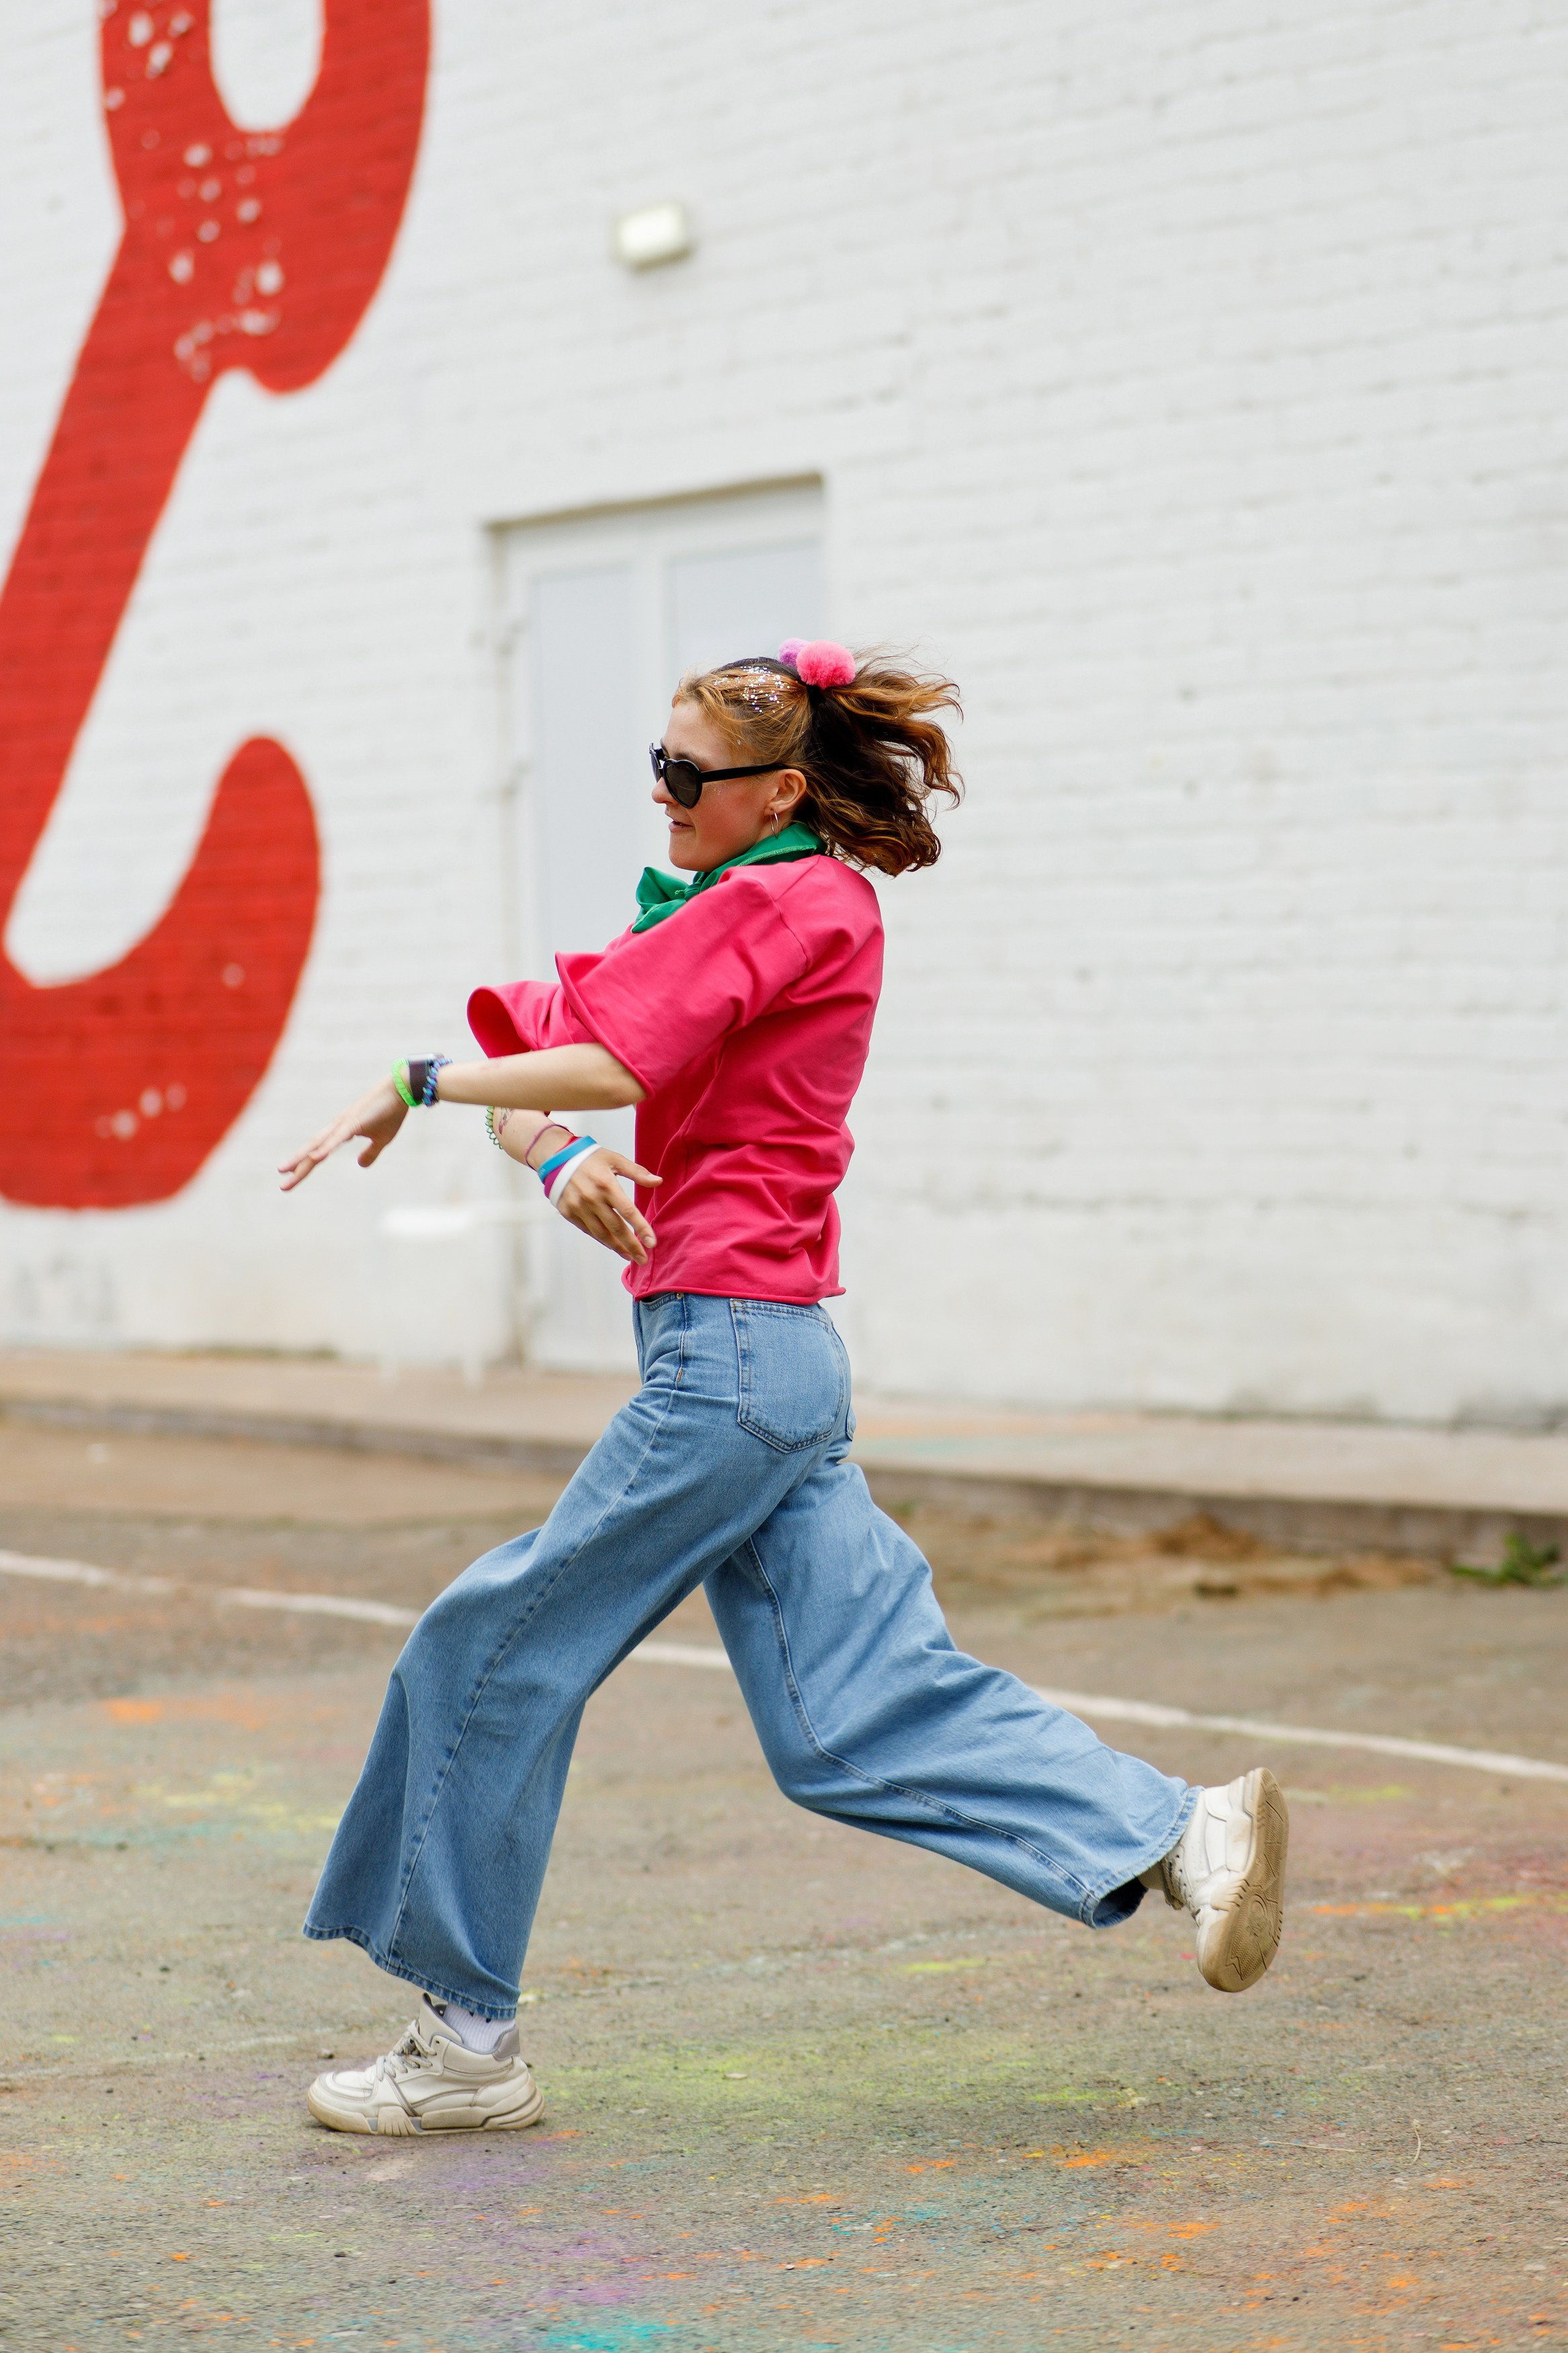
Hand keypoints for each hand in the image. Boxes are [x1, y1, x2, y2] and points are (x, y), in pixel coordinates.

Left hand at [278, 1078, 407, 1189]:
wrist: (400, 1089)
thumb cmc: (390, 1112)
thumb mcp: (382, 1140)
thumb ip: (370, 1153)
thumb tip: (360, 1165)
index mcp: (341, 1132)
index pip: (319, 1152)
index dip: (305, 1164)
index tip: (290, 1177)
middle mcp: (337, 1128)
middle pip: (312, 1150)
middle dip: (297, 1167)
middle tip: (282, 1184)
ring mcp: (343, 1124)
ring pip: (318, 1144)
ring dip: (301, 1158)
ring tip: (284, 1170)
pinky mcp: (353, 1122)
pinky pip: (336, 1139)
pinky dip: (324, 1148)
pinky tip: (313, 1158)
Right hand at [554, 1148, 660, 1263]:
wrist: (556, 1158)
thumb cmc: (590, 1158)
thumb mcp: (615, 1159)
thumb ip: (637, 1172)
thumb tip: (658, 1181)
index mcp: (606, 1185)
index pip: (628, 1212)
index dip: (641, 1229)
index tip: (652, 1243)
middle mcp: (592, 1199)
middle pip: (616, 1228)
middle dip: (631, 1246)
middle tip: (643, 1259)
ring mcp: (578, 1207)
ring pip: (601, 1233)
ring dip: (617, 1247)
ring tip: (629, 1256)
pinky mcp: (568, 1213)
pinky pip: (588, 1230)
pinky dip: (601, 1240)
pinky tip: (612, 1245)